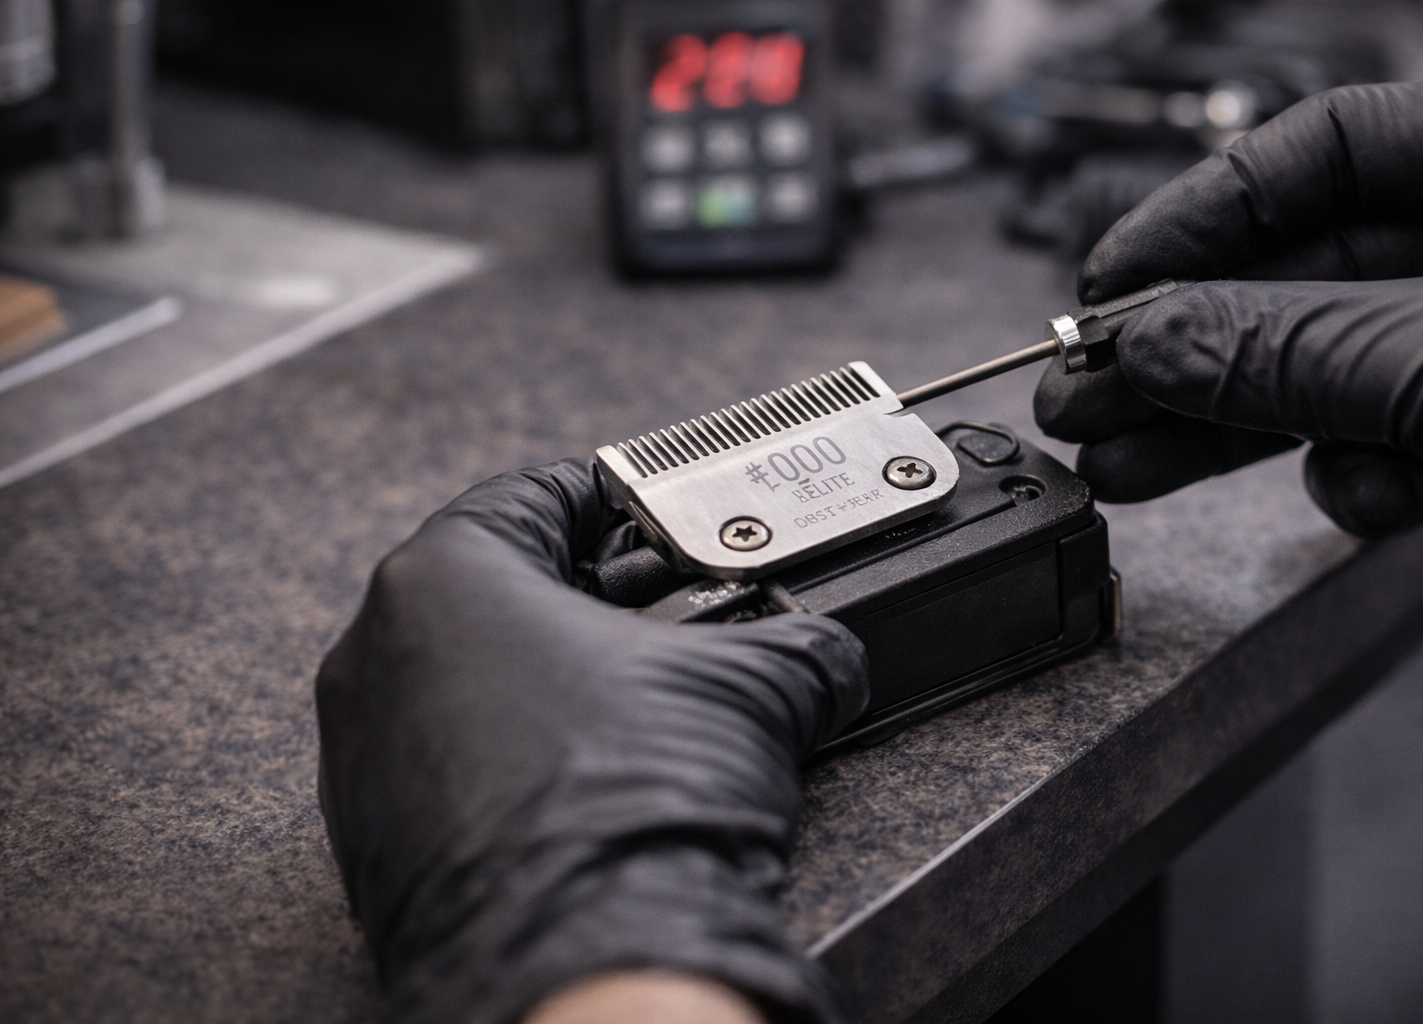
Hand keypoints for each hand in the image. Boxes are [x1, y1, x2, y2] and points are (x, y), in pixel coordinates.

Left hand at [315, 458, 868, 1023]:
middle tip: (666, 612)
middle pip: (498, 588)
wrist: (585, 971)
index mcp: (445, 580)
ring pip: (468, 676)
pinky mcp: (372, 836)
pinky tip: (591, 776)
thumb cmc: (637, 807)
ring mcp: (364, 751)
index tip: (656, 514)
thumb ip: (800, 643)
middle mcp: (379, 654)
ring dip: (551, 677)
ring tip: (638, 702)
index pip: (537, 495)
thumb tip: (828, 654)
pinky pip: (451, 759)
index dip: (617, 499)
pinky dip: (516, 752)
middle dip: (591, 597)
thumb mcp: (754, 688)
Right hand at [1034, 72, 1422, 541]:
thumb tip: (1157, 343)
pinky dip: (1364, 480)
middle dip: (1186, 349)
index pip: (1320, 149)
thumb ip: (1300, 350)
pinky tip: (1357, 494)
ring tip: (1121, 462)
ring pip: (1328, 373)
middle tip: (1084, 392)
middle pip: (1300, 278)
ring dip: (1225, 428)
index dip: (1197, 217)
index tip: (1110, 284)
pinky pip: (1394, 445)